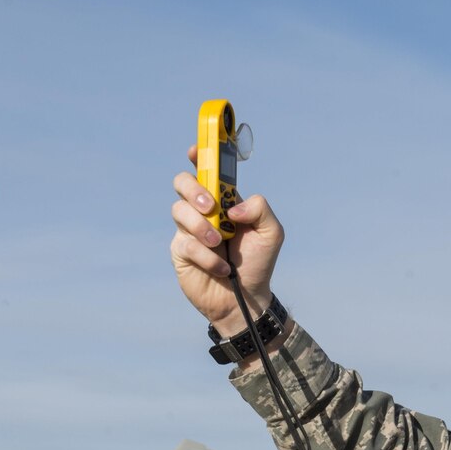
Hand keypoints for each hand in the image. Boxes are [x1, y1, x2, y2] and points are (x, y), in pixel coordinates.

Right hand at [170, 144, 282, 336]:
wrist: (245, 298)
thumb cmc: (257, 262)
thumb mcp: (271, 232)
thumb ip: (261, 209)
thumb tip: (233, 207)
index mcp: (224, 199)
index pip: (207, 170)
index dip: (200, 156)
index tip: (196, 150)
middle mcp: (203, 210)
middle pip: (182, 182)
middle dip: (194, 190)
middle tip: (210, 207)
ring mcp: (189, 229)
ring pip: (178, 211)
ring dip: (201, 226)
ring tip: (219, 244)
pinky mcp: (180, 251)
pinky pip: (184, 243)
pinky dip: (206, 256)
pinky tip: (221, 268)